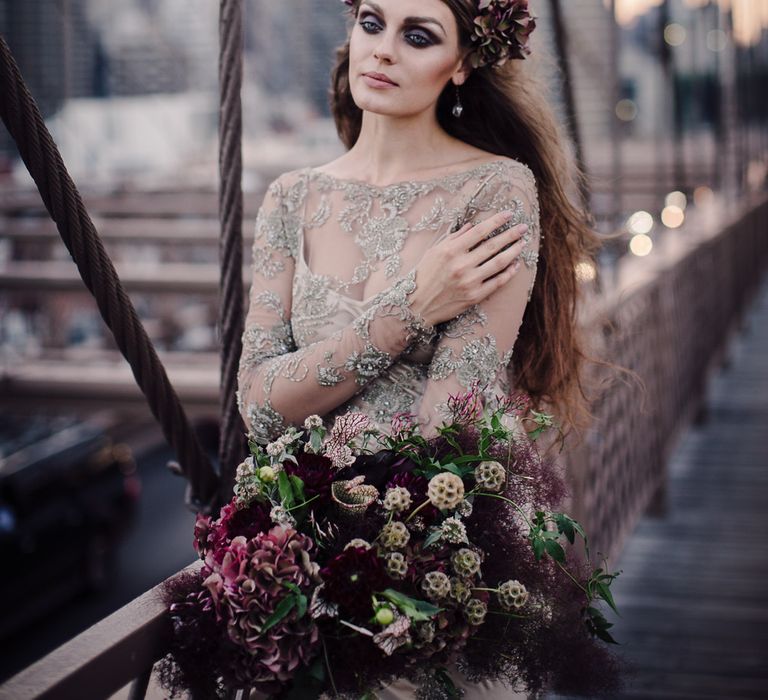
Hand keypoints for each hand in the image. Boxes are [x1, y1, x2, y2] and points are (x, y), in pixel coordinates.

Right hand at [408, 211, 528, 326]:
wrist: (416, 305)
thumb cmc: (423, 275)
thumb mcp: (434, 251)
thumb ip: (453, 237)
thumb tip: (472, 226)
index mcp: (450, 251)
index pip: (479, 231)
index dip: (496, 221)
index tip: (509, 214)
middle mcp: (461, 265)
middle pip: (493, 246)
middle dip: (511, 234)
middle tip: (523, 227)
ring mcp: (469, 282)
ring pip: (498, 263)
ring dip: (513, 252)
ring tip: (522, 244)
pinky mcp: (474, 296)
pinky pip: (497, 282)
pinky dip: (508, 273)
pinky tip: (515, 265)